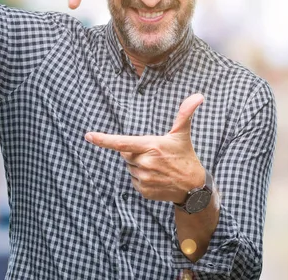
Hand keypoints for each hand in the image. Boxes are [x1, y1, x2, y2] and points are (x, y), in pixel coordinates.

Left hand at [85, 94, 205, 202]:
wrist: (193, 187)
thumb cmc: (185, 156)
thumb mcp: (182, 134)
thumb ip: (185, 113)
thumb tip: (198, 95)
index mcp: (151, 146)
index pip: (122, 142)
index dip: (103, 139)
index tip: (88, 136)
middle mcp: (146, 162)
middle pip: (126, 154)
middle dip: (136, 152)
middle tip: (154, 154)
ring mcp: (144, 178)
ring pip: (129, 168)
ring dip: (138, 166)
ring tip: (157, 167)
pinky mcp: (143, 191)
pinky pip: (133, 180)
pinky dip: (141, 178)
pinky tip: (156, 177)